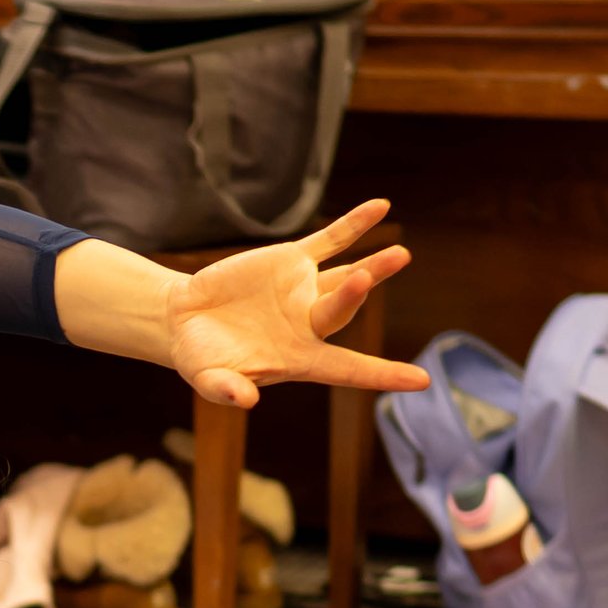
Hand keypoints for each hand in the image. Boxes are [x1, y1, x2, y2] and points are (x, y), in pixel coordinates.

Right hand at [167, 199, 430, 409]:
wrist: (185, 319)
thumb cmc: (202, 359)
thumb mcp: (209, 379)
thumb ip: (228, 390)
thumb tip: (248, 400)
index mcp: (299, 358)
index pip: (348, 368)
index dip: (383, 374)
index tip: (421, 381)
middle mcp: (310, 323)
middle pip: (341, 309)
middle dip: (352, 296)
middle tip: (362, 280)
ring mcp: (304, 289)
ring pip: (346, 274)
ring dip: (374, 265)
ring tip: (401, 256)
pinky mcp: (291, 260)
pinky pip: (330, 240)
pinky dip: (354, 224)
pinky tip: (381, 207)